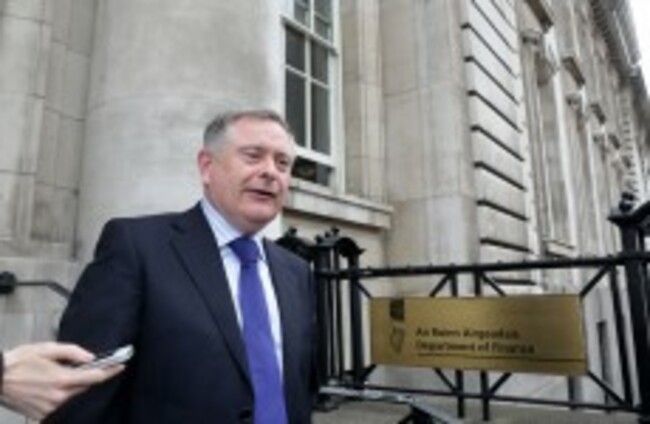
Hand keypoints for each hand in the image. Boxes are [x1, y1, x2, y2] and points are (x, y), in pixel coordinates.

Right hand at [0, 342, 123, 419]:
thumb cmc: (19, 361)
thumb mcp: (47, 348)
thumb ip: (72, 352)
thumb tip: (90, 358)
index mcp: (62, 379)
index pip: (96, 377)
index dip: (111, 370)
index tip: (121, 365)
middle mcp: (59, 397)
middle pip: (87, 389)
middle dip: (93, 378)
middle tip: (99, 368)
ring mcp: (50, 408)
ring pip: (75, 399)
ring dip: (78, 389)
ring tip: (72, 377)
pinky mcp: (42, 415)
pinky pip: (62, 407)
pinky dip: (65, 398)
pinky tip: (61, 389)